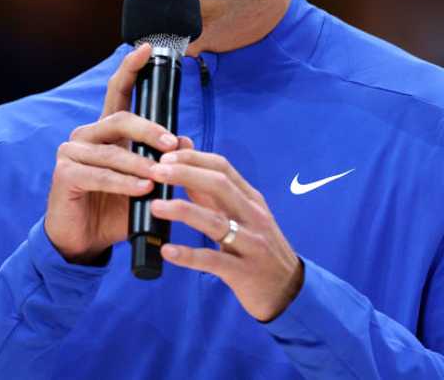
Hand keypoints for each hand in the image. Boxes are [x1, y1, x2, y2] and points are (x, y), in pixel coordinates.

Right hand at [44, 43, 192, 263]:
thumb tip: (188, 141)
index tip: (147, 48)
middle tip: (173, 144)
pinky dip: (123, 183)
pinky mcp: (64, 174)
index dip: (131, 68)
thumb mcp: (145, 182)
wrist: (84, 241)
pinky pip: (99, 174)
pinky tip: (141, 188)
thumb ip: (163, 161)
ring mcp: (71, 153)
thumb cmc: (115, 208)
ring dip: (140, 164)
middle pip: (119, 118)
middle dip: (150, 130)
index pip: (117, 92)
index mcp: (106, 131)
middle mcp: (86, 135)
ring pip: (112, 151)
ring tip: (160, 177)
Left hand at [148, 150, 303, 321]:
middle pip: (219, 185)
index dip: (192, 158)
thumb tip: (185, 166)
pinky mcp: (243, 271)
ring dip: (183, 210)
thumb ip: (213, 194)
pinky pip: (213, 260)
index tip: (165, 156)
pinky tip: (167, 251)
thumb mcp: (242, 216)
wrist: (288, 288)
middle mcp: (253, 216)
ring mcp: (251, 244)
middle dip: (185, 174)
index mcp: (251, 199)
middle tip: (155, 172)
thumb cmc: (259, 248)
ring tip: (155, 206)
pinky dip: (189, 255)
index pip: (222, 167)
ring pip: (216, 221)